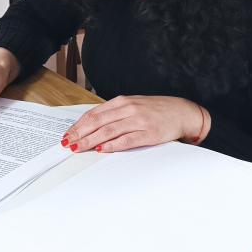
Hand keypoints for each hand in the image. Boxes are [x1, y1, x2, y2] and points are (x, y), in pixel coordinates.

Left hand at [63, 95, 208, 152]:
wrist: (183, 112)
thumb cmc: (156, 110)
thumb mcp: (133, 105)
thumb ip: (115, 114)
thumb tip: (92, 125)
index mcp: (122, 101)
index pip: (94, 114)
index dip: (79, 125)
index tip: (68, 134)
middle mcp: (128, 109)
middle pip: (97, 122)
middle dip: (80, 134)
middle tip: (68, 143)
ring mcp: (138, 121)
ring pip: (108, 131)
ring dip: (90, 141)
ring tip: (79, 148)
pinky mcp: (148, 133)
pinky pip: (126, 140)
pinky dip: (112, 145)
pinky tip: (101, 149)